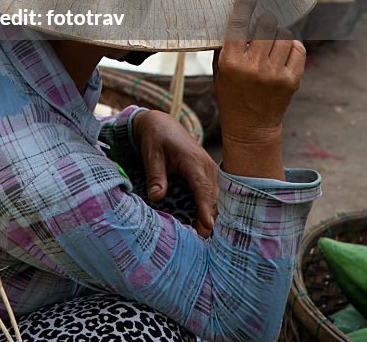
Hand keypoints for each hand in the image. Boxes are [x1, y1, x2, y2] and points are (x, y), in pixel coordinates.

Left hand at [132, 109, 218, 237]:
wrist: (162, 124)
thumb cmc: (156, 138)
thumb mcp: (151, 154)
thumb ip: (155, 175)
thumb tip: (157, 197)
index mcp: (193, 161)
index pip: (202, 188)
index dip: (205, 208)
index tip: (207, 226)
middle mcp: (206, 167)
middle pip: (212, 199)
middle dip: (208, 220)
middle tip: (198, 242)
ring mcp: (210, 172)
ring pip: (215, 200)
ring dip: (209, 216)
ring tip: (200, 238)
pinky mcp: (207, 177)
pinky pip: (211, 196)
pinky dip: (207, 209)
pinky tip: (200, 225)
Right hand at [214, 0, 305, 178]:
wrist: (250, 128)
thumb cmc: (230, 95)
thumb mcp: (219, 71)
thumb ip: (224, 46)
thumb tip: (231, 16)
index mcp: (232, 62)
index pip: (240, 24)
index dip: (245, 5)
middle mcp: (254, 67)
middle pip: (266, 25)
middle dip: (266, 19)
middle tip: (264, 19)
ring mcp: (275, 74)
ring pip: (284, 35)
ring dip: (278, 32)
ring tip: (273, 36)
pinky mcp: (291, 81)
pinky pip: (298, 50)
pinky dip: (293, 45)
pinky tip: (285, 47)